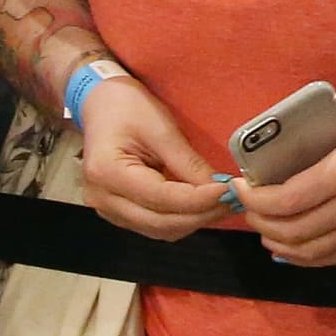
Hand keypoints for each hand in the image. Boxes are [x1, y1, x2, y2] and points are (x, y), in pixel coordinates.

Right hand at [79, 75, 222, 240]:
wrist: (102, 106)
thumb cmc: (128, 109)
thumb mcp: (161, 129)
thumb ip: (188, 162)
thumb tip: (219, 187)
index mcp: (107, 172)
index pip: (161, 197)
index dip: (199, 199)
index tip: (229, 190)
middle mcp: (102, 198)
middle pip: (160, 222)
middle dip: (201, 214)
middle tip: (234, 200)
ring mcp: (107, 208)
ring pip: (158, 229)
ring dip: (193, 220)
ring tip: (222, 202)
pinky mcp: (118, 211)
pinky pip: (154, 224)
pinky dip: (180, 218)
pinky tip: (202, 205)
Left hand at [237, 98, 335, 266]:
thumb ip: (311, 140)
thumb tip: (266, 157)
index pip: (287, 200)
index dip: (254, 199)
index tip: (239, 186)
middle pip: (291, 230)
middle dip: (259, 220)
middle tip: (248, 205)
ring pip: (307, 251)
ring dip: (275, 241)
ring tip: (263, 225)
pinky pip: (328, 257)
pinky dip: (300, 256)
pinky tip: (287, 243)